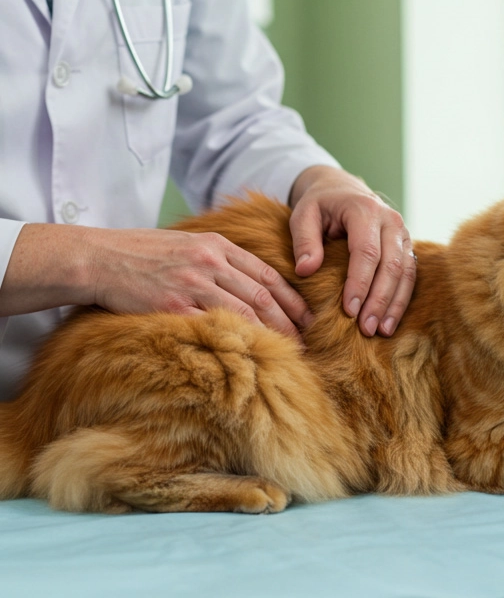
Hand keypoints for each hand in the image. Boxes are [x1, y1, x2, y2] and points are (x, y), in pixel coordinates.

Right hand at [0, 224, 310, 344]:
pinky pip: (212, 325)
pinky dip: (235, 341)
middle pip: (262, 294)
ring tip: (287, 353)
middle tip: (306, 341)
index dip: (291, 298)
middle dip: (289, 320)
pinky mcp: (173, 304)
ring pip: (245, 311)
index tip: (307, 317)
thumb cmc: (143, 253)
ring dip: (270, 334)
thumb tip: (246, 282)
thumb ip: (217, 259)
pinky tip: (249, 356)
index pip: (266, 274)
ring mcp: (193, 282)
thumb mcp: (187, 244)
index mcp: (217, 245)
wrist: (100, 257)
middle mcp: (211, 261)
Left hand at [288, 166, 416, 336]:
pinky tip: (390, 321)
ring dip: (394, 304)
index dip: (359, 283)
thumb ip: (304, 240)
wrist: (342, 189)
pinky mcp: (407, 246)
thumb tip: (306, 270)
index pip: (366, 252)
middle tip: (366, 329)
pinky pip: (410, 274)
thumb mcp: (303, 214)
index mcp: (365, 210)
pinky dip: (401, 299)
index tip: (348, 310)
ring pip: (406, 272)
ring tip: (381, 331)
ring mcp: (403, 233)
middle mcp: (390, 220)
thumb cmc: (320, 204)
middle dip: (379, 300)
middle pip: (391, 265)